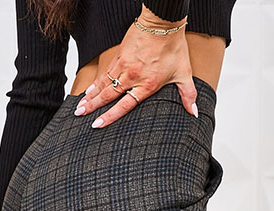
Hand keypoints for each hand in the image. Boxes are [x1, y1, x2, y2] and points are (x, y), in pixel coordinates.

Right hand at [74, 5, 197, 127]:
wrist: (162, 21)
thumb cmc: (173, 47)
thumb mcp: (183, 73)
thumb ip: (188, 95)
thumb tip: (193, 112)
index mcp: (146, 85)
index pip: (124, 105)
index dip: (110, 116)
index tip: (97, 125)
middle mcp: (132, 77)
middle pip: (108, 96)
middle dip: (93, 107)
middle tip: (80, 115)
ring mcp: (123, 65)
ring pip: (103, 84)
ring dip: (90, 96)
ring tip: (79, 106)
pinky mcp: (119, 55)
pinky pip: (105, 73)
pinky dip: (96, 82)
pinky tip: (89, 90)